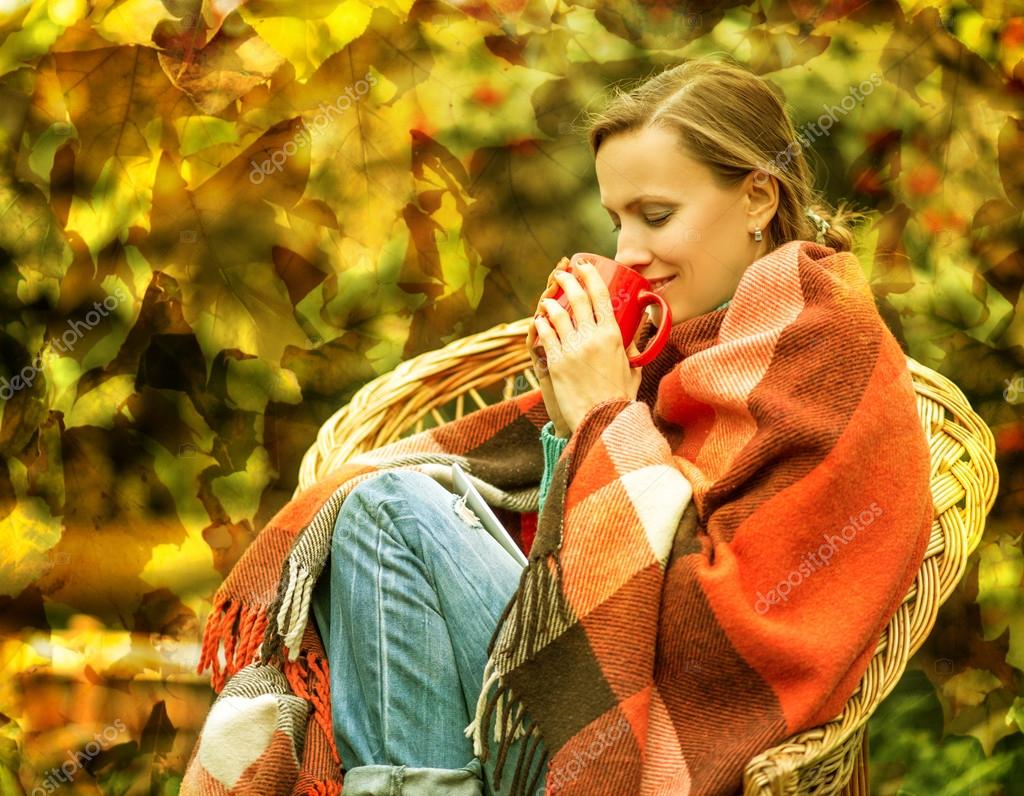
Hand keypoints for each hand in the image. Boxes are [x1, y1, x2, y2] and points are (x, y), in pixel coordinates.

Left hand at [532, 259, 641, 433]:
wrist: (602, 420)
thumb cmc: (620, 397)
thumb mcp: (634, 368)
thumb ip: (634, 348)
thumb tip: (638, 332)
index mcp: (613, 335)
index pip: (600, 295)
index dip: (590, 275)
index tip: (583, 265)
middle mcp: (592, 337)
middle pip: (577, 297)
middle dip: (567, 280)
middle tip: (562, 274)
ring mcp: (572, 348)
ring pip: (557, 314)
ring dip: (550, 301)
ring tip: (548, 298)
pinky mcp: (556, 361)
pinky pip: (545, 335)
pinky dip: (541, 324)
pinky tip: (540, 319)